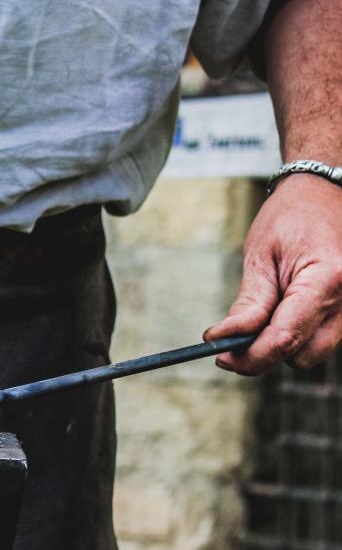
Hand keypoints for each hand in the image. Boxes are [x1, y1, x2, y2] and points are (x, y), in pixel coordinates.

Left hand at [203, 175, 341, 374]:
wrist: (323, 192)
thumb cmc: (290, 216)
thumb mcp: (260, 255)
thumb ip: (248, 304)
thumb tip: (225, 340)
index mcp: (327, 279)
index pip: (286, 338)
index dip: (250, 355)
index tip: (222, 357)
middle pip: (302, 356)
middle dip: (266, 352)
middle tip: (234, 336)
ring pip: (312, 352)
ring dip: (282, 343)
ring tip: (266, 309)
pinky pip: (320, 339)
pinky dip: (297, 334)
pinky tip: (283, 308)